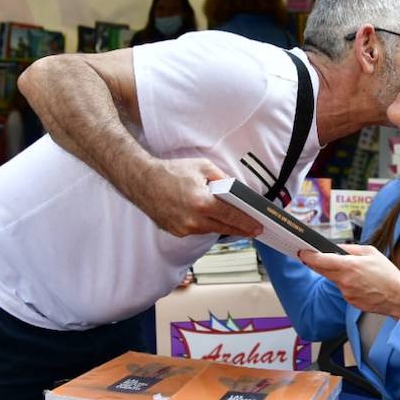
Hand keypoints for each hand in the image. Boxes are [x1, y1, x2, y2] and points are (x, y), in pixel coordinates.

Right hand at [133, 158, 261, 238]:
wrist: (142, 180)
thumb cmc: (171, 171)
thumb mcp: (202, 167)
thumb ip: (222, 179)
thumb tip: (237, 190)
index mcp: (202, 202)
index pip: (231, 216)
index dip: (247, 223)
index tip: (258, 227)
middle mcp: (193, 220)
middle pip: (224, 227)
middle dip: (240, 229)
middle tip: (253, 230)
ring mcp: (183, 228)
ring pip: (210, 229)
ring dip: (222, 226)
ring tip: (236, 224)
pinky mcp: (176, 231)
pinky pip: (196, 229)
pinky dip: (205, 224)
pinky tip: (210, 218)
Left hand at [297, 244, 399, 316]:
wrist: (399, 297)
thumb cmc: (388, 273)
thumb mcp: (371, 252)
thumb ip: (350, 249)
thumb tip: (336, 248)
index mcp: (349, 266)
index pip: (321, 260)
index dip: (309, 256)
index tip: (301, 252)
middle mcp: (344, 280)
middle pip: (323, 271)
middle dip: (318, 264)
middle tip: (314, 257)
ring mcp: (346, 293)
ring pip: (335, 280)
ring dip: (339, 275)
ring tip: (357, 273)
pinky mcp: (350, 301)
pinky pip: (344, 290)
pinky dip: (348, 285)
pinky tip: (362, 284)